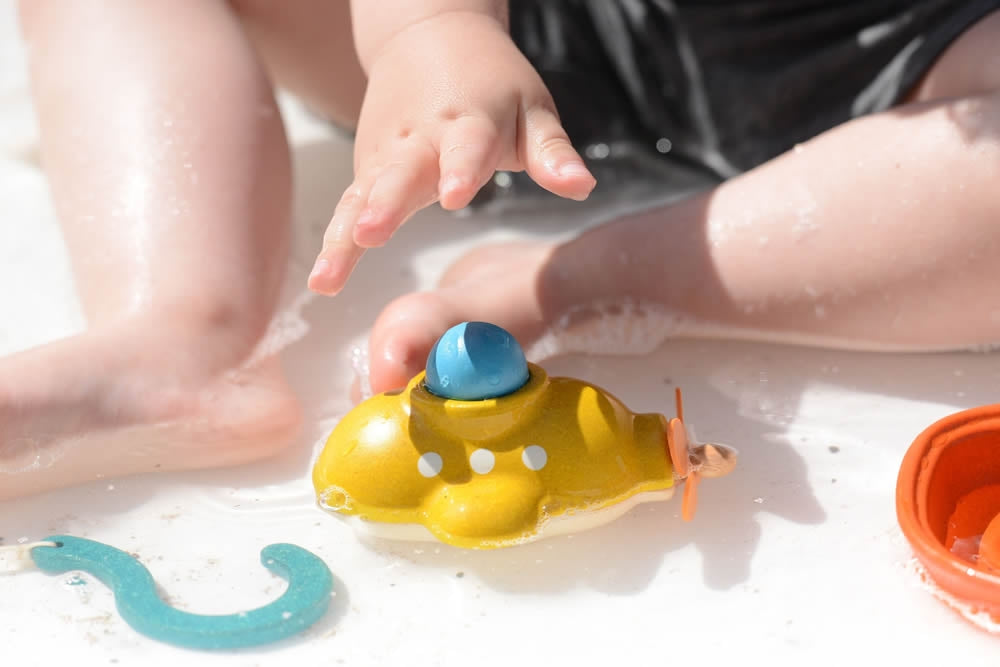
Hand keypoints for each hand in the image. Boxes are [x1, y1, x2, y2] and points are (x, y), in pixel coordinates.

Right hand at [308, 12, 595, 294]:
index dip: (461, 168)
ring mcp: (387, 153)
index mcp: (469, 120)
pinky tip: (321, 281)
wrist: (428, 34)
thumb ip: (552, 153)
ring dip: (344, 233)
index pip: (467, 145)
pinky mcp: (367, 168)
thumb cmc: (492, 84)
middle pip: (401, 172)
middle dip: (386, 204)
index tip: (456, 194)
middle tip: (371, 232)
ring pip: (362, 195)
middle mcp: (421, 137)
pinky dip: (333, 240)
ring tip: (327, 277)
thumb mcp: (532, 110)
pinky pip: (347, 205)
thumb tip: (582, 186)